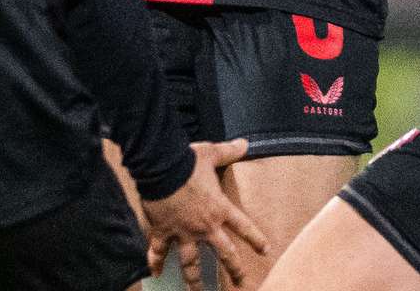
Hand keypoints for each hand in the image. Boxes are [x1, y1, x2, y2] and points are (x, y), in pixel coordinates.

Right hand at [141, 138, 267, 289]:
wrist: (161, 168)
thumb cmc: (188, 161)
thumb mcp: (211, 154)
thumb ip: (229, 151)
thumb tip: (244, 143)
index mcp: (220, 208)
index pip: (244, 226)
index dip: (255, 239)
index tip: (265, 250)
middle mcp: (205, 226)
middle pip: (224, 253)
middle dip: (234, 270)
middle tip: (240, 283)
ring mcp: (184, 232)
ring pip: (191, 262)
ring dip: (194, 279)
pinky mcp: (164, 231)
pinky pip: (159, 251)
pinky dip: (155, 263)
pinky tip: (154, 274)